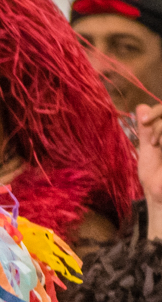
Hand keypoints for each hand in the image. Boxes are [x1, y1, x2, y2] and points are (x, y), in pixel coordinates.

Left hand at [136, 103, 161, 239]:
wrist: (158, 194)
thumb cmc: (154, 174)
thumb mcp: (148, 149)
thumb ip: (147, 129)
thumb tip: (141, 107)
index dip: (156, 111)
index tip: (145, 121)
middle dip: (158, 120)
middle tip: (153, 139)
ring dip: (161, 129)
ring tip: (158, 145)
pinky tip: (161, 146)